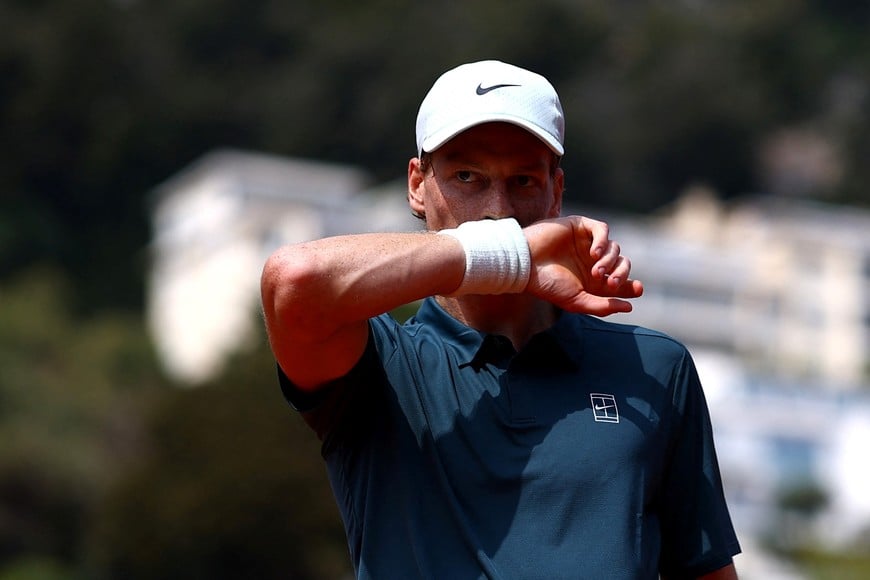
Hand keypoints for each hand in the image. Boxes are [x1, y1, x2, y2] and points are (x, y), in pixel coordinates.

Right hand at [523, 216, 643, 315]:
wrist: (525, 264)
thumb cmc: (547, 285)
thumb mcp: (576, 301)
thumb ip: (602, 306)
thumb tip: (629, 306)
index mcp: (593, 280)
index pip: (621, 281)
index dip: (632, 285)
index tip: (637, 289)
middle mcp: (592, 261)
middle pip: (622, 263)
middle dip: (621, 274)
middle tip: (611, 284)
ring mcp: (587, 243)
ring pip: (614, 248)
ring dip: (610, 261)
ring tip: (595, 272)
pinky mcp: (580, 226)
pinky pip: (602, 229)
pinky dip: (603, 241)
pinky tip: (594, 254)